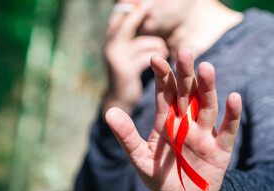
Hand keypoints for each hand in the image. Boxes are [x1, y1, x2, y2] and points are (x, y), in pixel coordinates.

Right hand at [103, 0, 168, 114]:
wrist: (120, 98)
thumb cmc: (127, 72)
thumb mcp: (124, 51)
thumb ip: (128, 34)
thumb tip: (138, 8)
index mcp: (110, 39)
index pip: (118, 14)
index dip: (130, 5)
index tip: (144, 0)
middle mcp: (110, 46)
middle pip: (128, 22)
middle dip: (142, 12)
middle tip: (151, 2)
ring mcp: (116, 58)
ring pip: (145, 41)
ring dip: (158, 46)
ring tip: (164, 51)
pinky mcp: (126, 70)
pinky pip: (148, 57)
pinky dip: (159, 58)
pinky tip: (163, 62)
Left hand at [105, 48, 241, 190]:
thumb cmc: (160, 177)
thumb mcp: (140, 158)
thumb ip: (126, 136)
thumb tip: (109, 111)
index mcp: (166, 121)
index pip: (164, 93)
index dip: (162, 76)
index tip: (155, 58)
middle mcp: (186, 122)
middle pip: (186, 93)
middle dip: (185, 74)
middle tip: (184, 51)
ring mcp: (204, 134)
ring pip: (206, 106)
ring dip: (207, 88)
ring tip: (205, 68)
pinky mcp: (220, 149)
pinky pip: (227, 130)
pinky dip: (231, 115)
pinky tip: (233, 98)